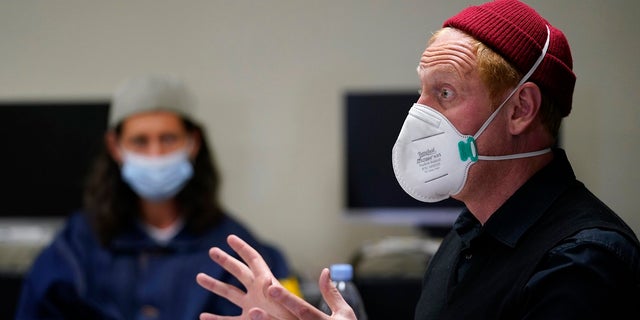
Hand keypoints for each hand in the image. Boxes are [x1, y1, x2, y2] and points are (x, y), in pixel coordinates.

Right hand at [196, 234, 356, 319]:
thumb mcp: (299, 303)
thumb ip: (290, 293)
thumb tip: (292, 279)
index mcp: (270, 283)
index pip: (254, 261)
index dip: (242, 249)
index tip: (230, 237)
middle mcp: (259, 292)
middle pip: (238, 272)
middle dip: (225, 261)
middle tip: (212, 251)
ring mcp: (253, 307)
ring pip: (229, 294)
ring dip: (214, 285)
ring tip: (199, 277)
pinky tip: (202, 318)